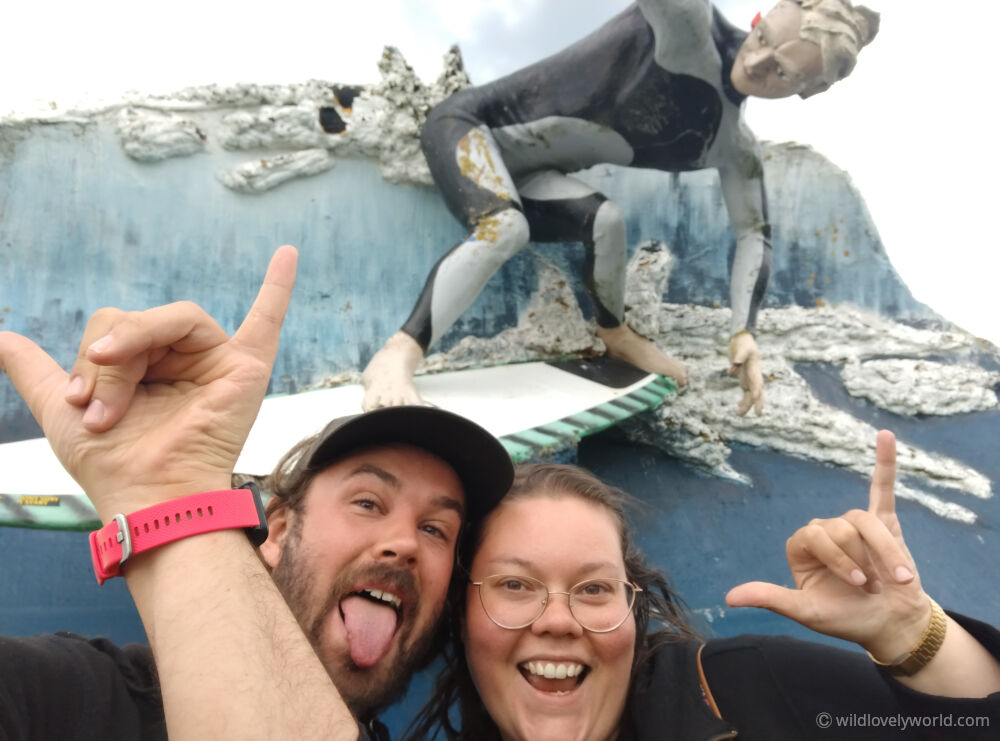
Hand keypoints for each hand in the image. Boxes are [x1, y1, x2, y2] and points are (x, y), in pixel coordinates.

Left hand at [0, 246, 296, 520]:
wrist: (144, 495)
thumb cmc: (111, 464)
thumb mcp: (60, 408)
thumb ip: (35, 372)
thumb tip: (0, 338)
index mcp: (146, 367)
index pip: (115, 330)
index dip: (90, 356)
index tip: (78, 401)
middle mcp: (181, 360)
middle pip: (137, 321)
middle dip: (107, 361)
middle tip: (99, 409)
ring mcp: (214, 361)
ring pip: (167, 319)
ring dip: (133, 352)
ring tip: (119, 403)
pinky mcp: (244, 368)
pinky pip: (266, 320)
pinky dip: (278, 287)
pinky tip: (287, 254)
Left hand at [726, 430, 931, 660]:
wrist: (890, 624)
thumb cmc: (846, 618)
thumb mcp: (806, 611)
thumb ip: (771, 598)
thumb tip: (729, 598)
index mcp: (801, 547)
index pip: (814, 535)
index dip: (838, 558)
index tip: (857, 585)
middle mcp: (824, 531)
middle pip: (841, 528)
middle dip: (862, 561)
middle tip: (872, 587)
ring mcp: (854, 525)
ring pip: (866, 522)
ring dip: (885, 552)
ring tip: (897, 578)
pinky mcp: (884, 522)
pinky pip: (882, 488)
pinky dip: (885, 462)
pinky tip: (886, 436)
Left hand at [728, 330, 762, 415]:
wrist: (743, 339)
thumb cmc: (743, 343)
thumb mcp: (742, 347)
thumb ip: (739, 356)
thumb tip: (733, 366)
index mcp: (755, 370)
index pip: (757, 384)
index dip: (758, 393)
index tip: (757, 399)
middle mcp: (754, 376)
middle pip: (756, 392)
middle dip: (756, 403)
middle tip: (757, 414)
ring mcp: (750, 378)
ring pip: (750, 395)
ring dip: (746, 404)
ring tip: (738, 414)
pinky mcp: (744, 379)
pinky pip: (745, 393)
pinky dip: (743, 400)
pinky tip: (738, 408)